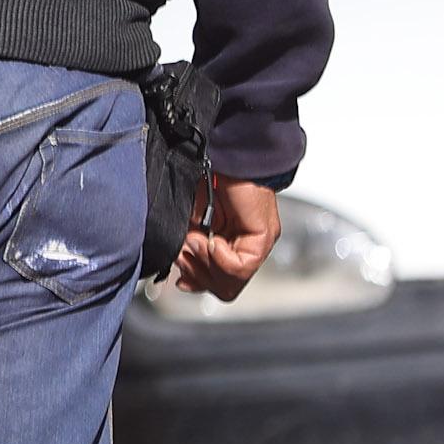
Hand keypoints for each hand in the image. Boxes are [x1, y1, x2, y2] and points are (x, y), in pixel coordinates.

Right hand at [175, 175, 281, 299]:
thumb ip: (190, 249)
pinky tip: (210, 239)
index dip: (199, 282)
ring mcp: (258, 244)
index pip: (222, 282)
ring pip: (233, 280)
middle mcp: (247, 247)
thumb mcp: (191, 222)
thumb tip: (183, 278)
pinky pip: (240, 266)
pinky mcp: (263, 238)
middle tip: (186, 253)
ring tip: (196, 241)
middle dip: (198, 273)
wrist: (225, 156)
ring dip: (205, 263)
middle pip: (226, 287)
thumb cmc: (205, 181)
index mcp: (229, 243)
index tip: (180, 280)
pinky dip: (220, 257)